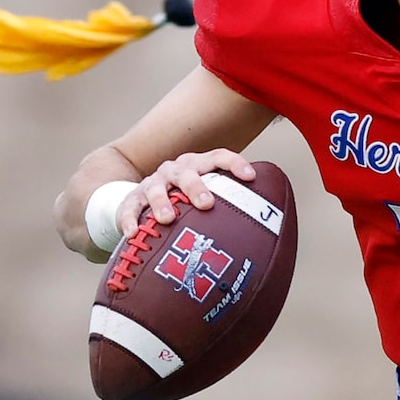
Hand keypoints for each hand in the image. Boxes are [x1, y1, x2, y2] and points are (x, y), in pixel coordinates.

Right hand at [123, 148, 259, 237]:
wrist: (142, 201)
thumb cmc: (185, 206)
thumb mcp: (204, 202)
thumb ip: (230, 213)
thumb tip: (270, 242)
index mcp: (196, 166)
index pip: (218, 157)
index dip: (234, 164)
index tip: (250, 177)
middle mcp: (174, 171)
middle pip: (187, 172)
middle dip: (196, 187)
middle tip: (207, 205)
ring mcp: (151, 185)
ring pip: (156, 188)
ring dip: (162, 202)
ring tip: (168, 219)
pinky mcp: (131, 201)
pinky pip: (129, 209)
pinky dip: (130, 220)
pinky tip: (133, 234)